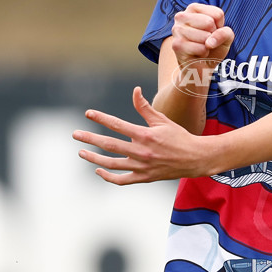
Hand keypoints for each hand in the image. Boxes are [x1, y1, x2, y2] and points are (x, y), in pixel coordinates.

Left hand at [72, 86, 206, 184]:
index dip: (101, 118)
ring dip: (94, 158)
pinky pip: (121, 180)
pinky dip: (108, 176)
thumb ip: (145, 107)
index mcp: (145, 135)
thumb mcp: (162, 120)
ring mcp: (141, 166)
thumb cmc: (178, 136)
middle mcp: (141, 151)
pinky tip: (99, 170)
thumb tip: (134, 91)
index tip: (88, 114)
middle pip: (109, 145)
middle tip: (76, 134)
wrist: (195, 158)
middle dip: (90, 139)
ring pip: (111, 164)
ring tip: (82, 152)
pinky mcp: (144, 178)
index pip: (117, 125)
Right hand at [171, 2, 233, 69]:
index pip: (218, 14)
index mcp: (193, 9)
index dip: (220, 27)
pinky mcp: (177, 45)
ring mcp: (177, 30)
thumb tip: (209, 42)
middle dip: (213, 36)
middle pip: (210, 22)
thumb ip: (225, 32)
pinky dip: (203, 54)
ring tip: (200, 47)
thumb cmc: (213, 47)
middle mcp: (182, 16)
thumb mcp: (226, 36)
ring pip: (205, 36)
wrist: (202, 67)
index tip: (212, 32)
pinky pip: (201, 48)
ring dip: (207, 46)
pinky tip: (196, 54)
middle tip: (205, 41)